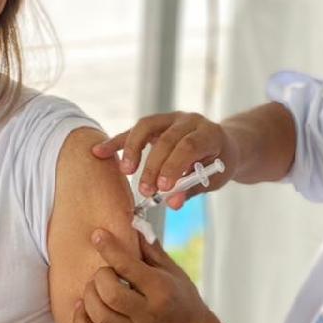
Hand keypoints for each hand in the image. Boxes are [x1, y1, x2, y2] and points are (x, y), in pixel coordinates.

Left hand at [72, 228, 217, 322]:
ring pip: (100, 316)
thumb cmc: (181, 297)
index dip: (109, 248)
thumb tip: (131, 225)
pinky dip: (80, 322)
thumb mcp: (173, 271)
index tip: (97, 235)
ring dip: (89, 297)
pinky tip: (82, 307)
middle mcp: (148, 314)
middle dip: (100, 277)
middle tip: (104, 272)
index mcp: (161, 291)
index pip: (128, 267)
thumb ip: (150, 250)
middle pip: (111, 294)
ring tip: (94, 287)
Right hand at [91, 112, 237, 208]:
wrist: (223, 144)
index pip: (187, 146)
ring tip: (125, 172)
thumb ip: (190, 189)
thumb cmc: (217, 164)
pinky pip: (134, 131)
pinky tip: (99, 152)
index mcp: (209, 134)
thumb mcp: (212, 179)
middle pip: (166, 140)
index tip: (162, 188)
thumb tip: (171, 203)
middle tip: (145, 191)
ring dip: (132, 150)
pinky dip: (117, 142)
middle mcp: (189, 121)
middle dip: (152, 167)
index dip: (173, 166)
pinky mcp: (155, 123)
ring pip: (146, 128)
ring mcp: (171, 118)